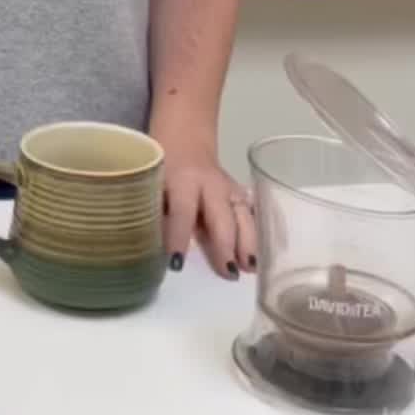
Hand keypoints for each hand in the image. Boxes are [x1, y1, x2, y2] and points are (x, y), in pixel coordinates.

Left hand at [162, 150, 255, 279]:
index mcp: (184, 179)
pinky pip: (252, 214)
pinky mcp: (240, 194)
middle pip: (222, 215)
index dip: (179, 237)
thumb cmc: (163, 165)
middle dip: (226, 244)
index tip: (176, 264)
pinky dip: (258, 234)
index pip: (182, 211)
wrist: (185, 140)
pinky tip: (264, 254)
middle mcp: (211, 184)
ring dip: (249, 242)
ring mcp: (230, 188)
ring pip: (243, 214)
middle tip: (230, 274)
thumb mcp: (151, 182)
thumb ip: (154, 210)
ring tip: (252, 268)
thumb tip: (151, 244)